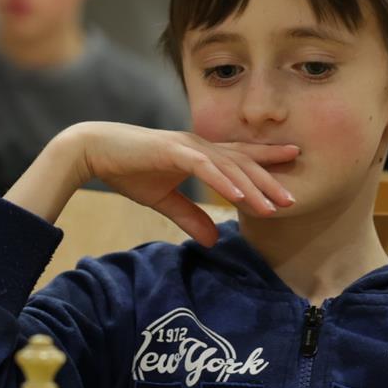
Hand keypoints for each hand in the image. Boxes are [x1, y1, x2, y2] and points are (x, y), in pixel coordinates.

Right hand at [6, 122, 297, 246]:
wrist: (94, 152)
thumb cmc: (128, 169)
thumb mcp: (164, 200)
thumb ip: (190, 217)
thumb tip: (213, 241)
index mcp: (199, 153)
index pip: (239, 157)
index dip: (267, 161)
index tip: (293, 166)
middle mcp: (199, 146)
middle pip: (242, 162)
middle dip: (269, 180)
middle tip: (293, 199)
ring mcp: (187, 146)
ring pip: (228, 166)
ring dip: (252, 187)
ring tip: (272, 206)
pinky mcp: (172, 151)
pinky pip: (204, 167)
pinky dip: (222, 180)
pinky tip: (237, 195)